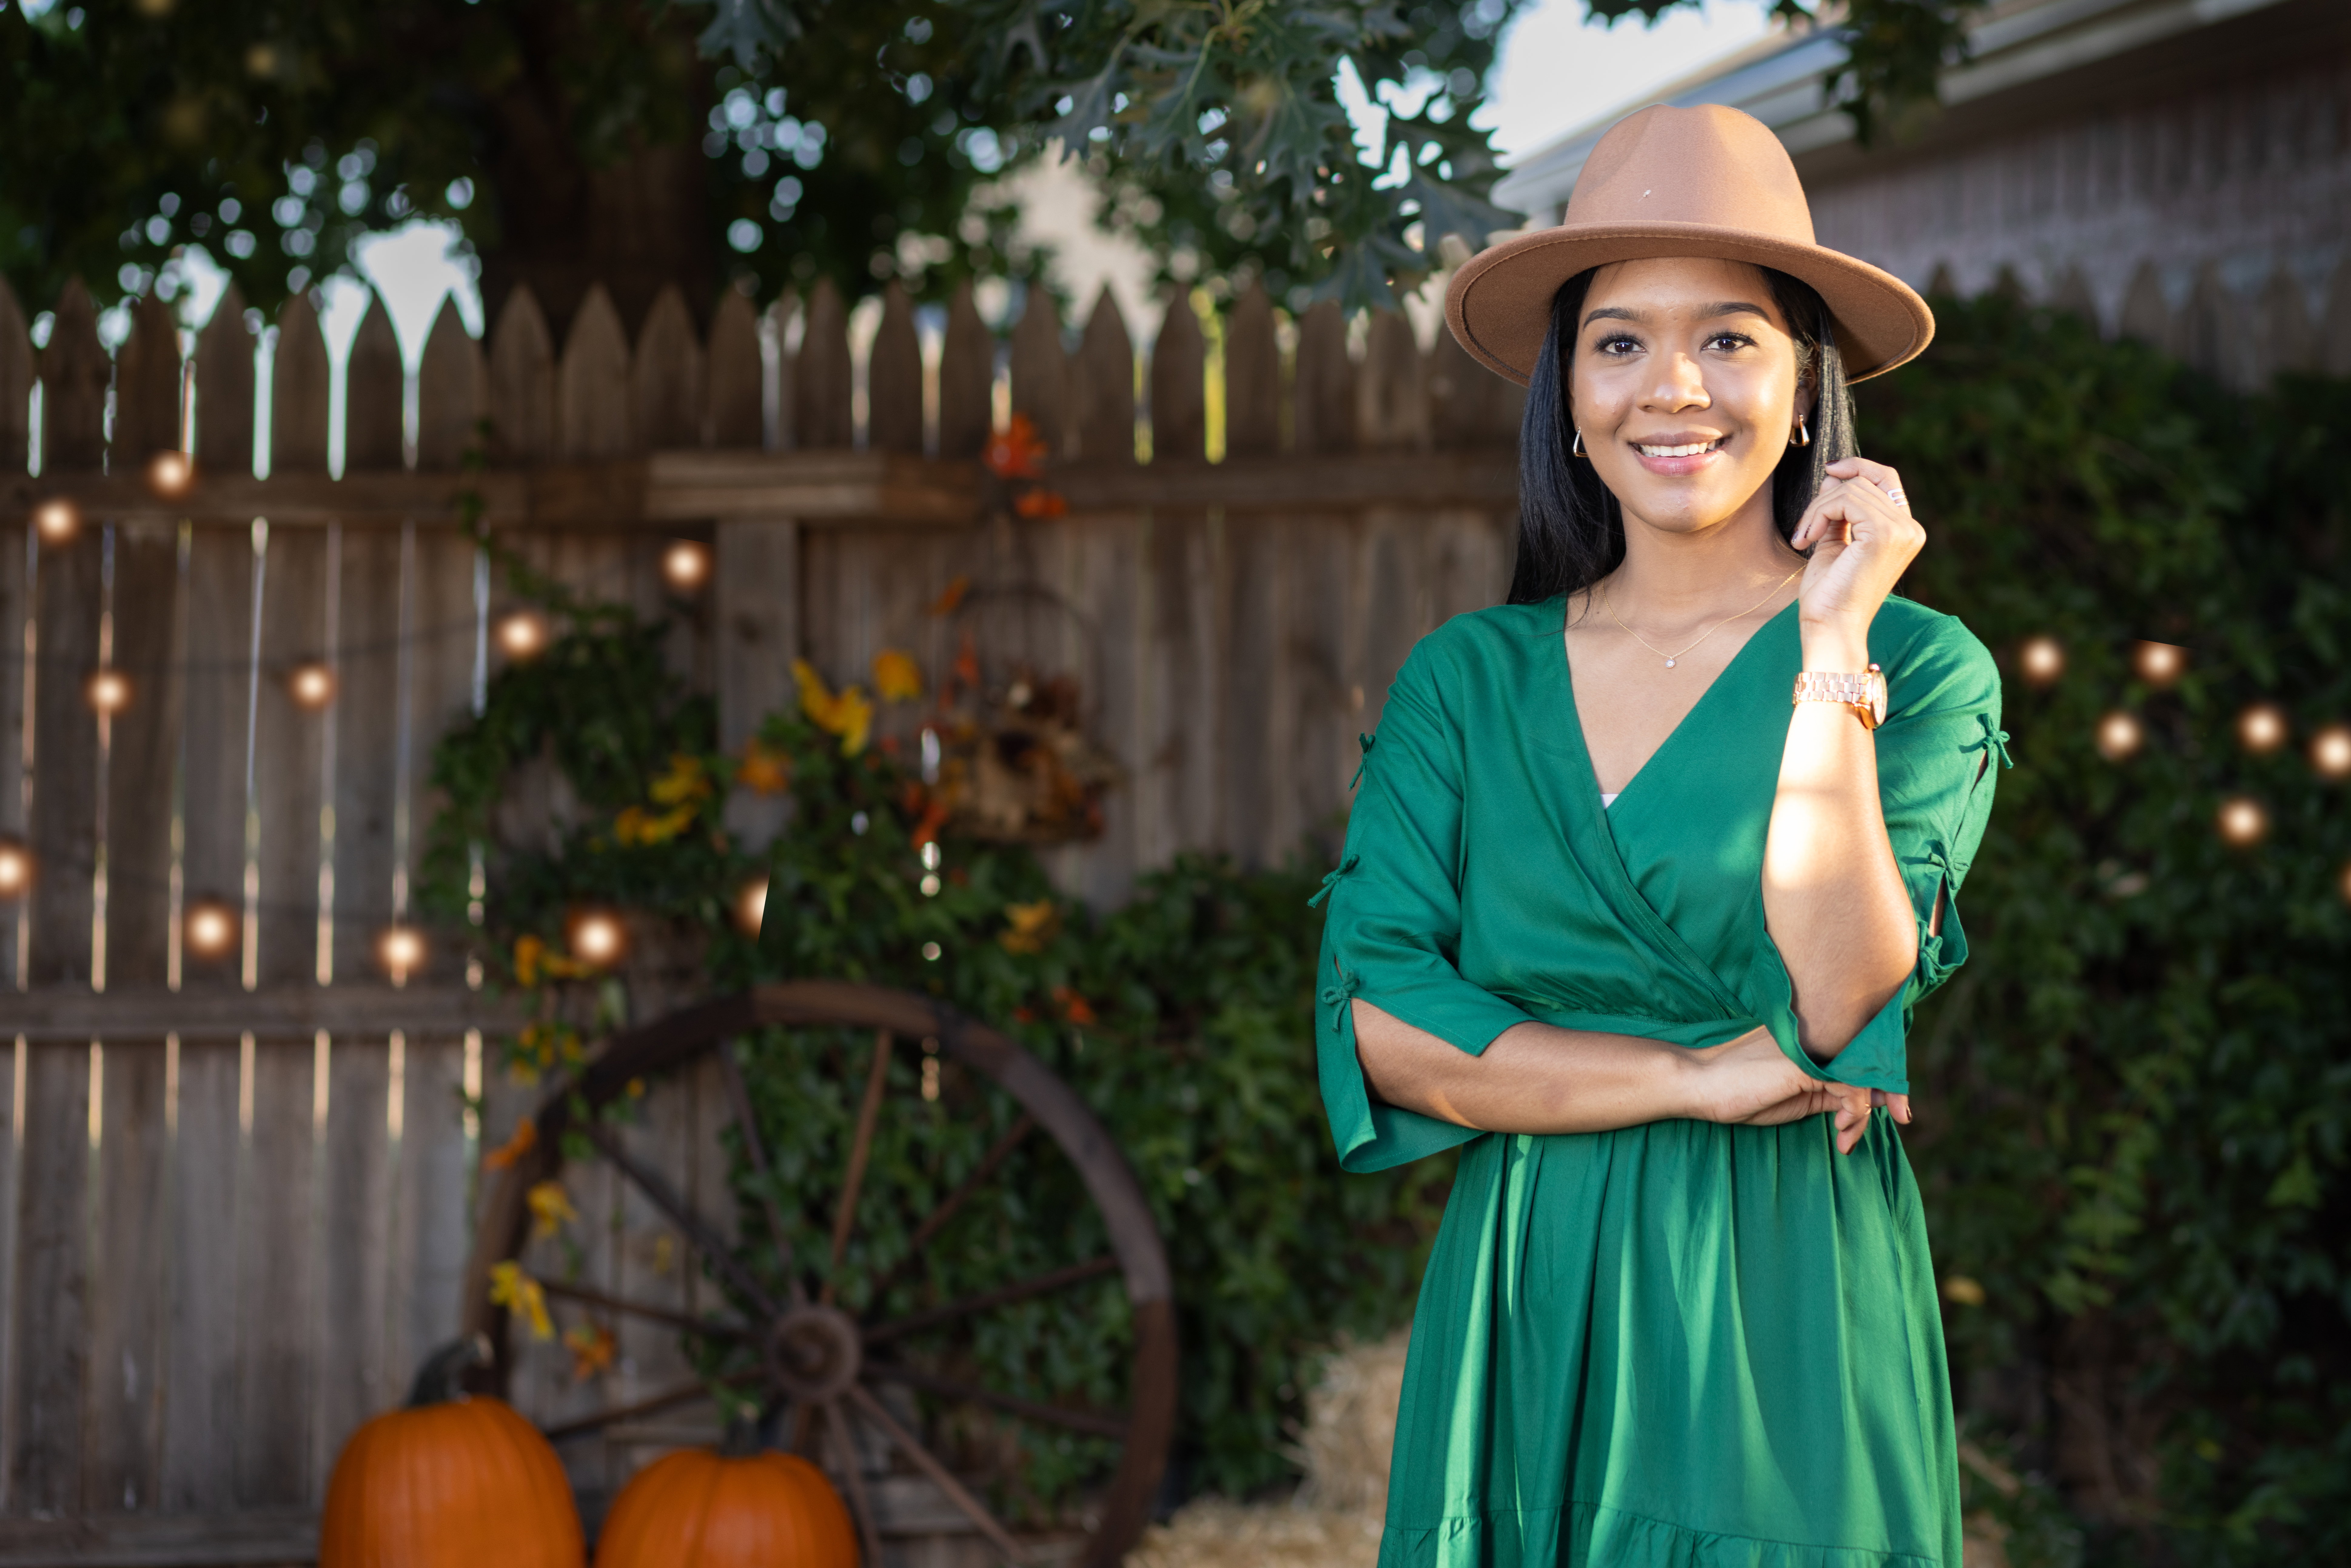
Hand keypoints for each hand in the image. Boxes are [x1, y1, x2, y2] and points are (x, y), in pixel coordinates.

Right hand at [1686, 1026, 1913, 1154]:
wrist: (1699, 1084)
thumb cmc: (1738, 1093)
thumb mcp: (1796, 1098)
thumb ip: (1829, 1093)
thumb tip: (1867, 1100)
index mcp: (1814, 1044)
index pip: (1861, 1055)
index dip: (1882, 1079)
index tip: (1890, 1111)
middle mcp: (1818, 1040)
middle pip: (1871, 1061)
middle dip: (1891, 1092)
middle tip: (1898, 1118)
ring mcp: (1812, 1050)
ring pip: (1865, 1076)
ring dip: (1864, 1113)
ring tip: (1846, 1137)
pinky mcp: (1805, 1065)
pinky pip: (1851, 1087)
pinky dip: (1855, 1113)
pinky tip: (1841, 1130)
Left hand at [1789, 456, 1924, 638]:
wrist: (1830, 626)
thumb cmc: (1830, 593)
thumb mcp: (1834, 541)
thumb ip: (1839, 510)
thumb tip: (1834, 475)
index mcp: (1903, 531)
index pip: (1887, 479)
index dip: (1858, 467)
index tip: (1829, 472)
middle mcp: (1909, 529)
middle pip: (1864, 481)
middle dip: (1824, 499)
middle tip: (1804, 529)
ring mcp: (1901, 530)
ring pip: (1851, 489)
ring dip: (1817, 510)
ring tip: (1803, 538)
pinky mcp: (1884, 534)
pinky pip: (1845, 500)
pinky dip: (1818, 514)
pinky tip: (1806, 540)